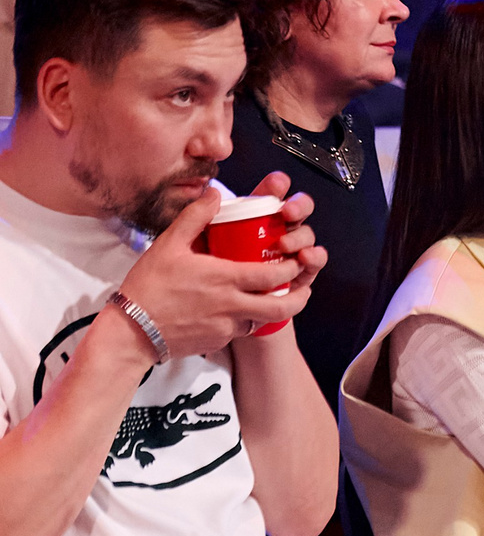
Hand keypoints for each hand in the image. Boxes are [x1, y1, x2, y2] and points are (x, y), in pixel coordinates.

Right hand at [114, 176, 324, 359]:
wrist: (129, 333)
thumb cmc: (147, 289)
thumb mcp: (168, 245)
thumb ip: (195, 217)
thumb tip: (214, 193)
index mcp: (224, 279)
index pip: (273, 275)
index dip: (292, 268)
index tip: (295, 260)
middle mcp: (231, 306)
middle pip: (282, 307)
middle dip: (299, 296)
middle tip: (301, 285)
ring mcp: (225, 327)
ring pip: (262, 320)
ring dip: (270, 309)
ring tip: (269, 297)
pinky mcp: (216, 342)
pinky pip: (240, 331)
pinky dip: (245, 321)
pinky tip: (236, 310)